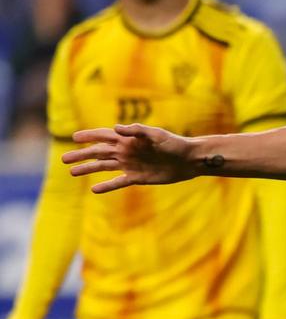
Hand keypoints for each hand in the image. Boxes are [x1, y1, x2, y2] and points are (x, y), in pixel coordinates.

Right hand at [61, 124, 200, 192]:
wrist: (189, 160)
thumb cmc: (174, 144)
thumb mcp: (156, 135)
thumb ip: (137, 131)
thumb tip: (116, 129)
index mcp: (128, 139)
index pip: (103, 136)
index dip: (88, 137)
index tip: (74, 138)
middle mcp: (126, 151)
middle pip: (98, 153)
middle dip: (81, 155)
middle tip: (64, 160)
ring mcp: (130, 164)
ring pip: (104, 167)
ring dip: (88, 169)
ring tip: (72, 172)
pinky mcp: (137, 177)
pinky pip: (118, 182)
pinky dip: (107, 185)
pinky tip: (94, 189)